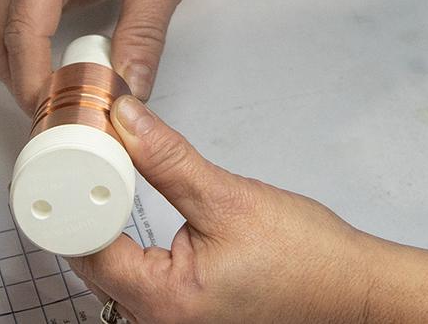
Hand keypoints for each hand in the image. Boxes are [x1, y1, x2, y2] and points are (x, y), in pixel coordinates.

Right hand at [0, 0, 201, 111]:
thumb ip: (144, 36)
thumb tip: (127, 93)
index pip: (24, 31)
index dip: (35, 82)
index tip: (59, 118)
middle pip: (5, 39)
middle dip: (29, 85)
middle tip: (65, 123)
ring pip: (6, 38)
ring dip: (30, 75)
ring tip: (69, 106)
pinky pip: (21, 27)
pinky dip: (37, 57)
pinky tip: (68, 80)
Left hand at [68, 96, 384, 322]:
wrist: (351, 289)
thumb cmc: (309, 261)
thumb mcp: (230, 197)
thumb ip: (168, 160)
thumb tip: (126, 123)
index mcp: (164, 300)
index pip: (86, 246)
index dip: (76, 196)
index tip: (78, 157)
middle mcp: (158, 322)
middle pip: (91, 262)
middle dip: (87, 209)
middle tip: (93, 159)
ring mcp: (169, 323)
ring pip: (110, 272)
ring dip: (105, 228)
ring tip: (112, 180)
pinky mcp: (182, 316)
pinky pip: (134, 282)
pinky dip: (127, 247)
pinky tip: (133, 218)